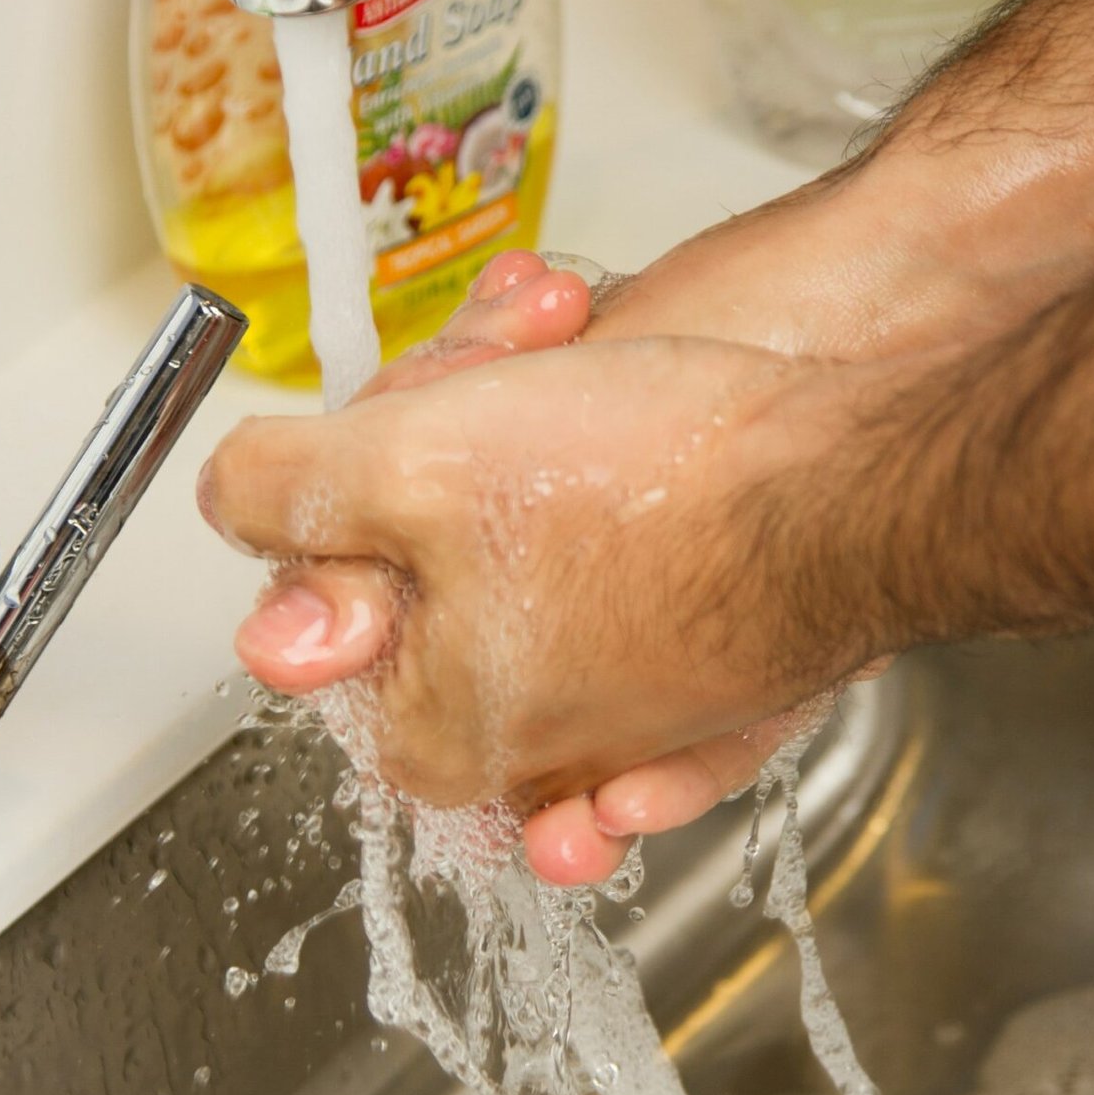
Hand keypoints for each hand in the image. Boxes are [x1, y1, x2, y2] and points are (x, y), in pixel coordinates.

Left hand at [202, 312, 898, 864]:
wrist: (863, 481)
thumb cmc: (664, 493)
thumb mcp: (410, 466)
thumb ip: (287, 494)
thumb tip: (230, 504)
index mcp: (442, 734)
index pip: (333, 629)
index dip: (348, 501)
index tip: (397, 428)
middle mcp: (540, 747)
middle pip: (431, 573)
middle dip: (448, 444)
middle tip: (503, 366)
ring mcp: (639, 708)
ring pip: (523, 541)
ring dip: (526, 419)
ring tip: (564, 347)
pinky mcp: (719, 656)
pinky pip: (619, 547)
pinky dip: (598, 442)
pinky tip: (590, 359)